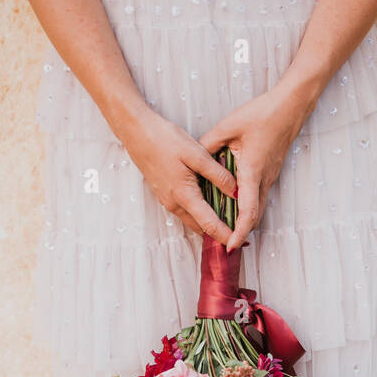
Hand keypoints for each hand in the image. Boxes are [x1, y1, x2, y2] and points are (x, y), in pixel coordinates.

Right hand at [121, 108, 237, 245]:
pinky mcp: (164, 194)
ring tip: (227, 221)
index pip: (209, 225)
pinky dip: (199, 213)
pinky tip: (209, 204)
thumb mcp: (196, 154)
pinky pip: (185, 210)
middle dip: (218, 234)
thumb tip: (235, 192)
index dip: (225, 236)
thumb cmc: (165, 140)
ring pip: (193, 220)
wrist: (137, 133)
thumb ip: (217, 175)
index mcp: (184, 195)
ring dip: (208, 224)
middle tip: (237, 234)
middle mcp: (174, 204)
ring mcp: (167, 201)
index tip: (239, 243)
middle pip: (201, 228)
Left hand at [199, 77, 317, 250]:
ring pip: (257, 208)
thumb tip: (192, 158)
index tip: (229, 246)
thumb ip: (208, 144)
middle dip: (239, 234)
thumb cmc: (262, 114)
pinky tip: (234, 208)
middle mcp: (264, 179)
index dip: (238, 232)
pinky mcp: (270, 173)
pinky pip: (258, 197)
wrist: (290, 107)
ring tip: (226, 232)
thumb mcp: (228, 126)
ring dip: (243, 222)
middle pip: (254, 217)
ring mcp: (269, 177)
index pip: (247, 212)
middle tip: (223, 246)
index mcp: (252, 171)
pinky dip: (247, 209)